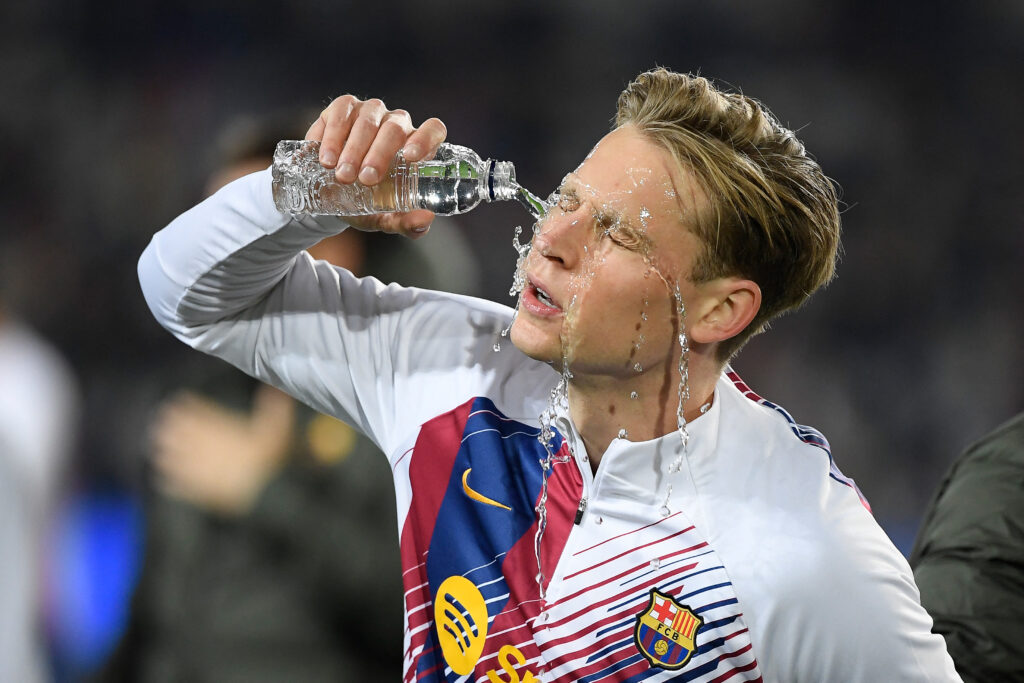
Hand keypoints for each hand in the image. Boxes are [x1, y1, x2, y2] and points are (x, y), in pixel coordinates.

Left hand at [149, 386, 295, 514]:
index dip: (186, 405)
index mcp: (219, 428)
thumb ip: (275, 406)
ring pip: (170, 457)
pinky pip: (174, 485)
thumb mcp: (279, 427)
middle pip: (176, 432)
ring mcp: (196, 469)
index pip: (196, 412)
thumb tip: (277, 387)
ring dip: (163, 452)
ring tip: (158, 449)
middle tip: (160, 422)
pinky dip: (168, 481)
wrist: (262, 493)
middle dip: (168, 427)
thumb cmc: (270, 458)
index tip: (178, 400)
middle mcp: (202, 446)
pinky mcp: (195, 491)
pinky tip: (164, 480)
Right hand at [306, 95, 446, 237]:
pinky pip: (340, 114)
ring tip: (342, 174)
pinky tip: (326, 158)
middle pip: (396, 128)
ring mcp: (371, 112)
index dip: (424, 139)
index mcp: (416, 147)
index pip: (433, 130)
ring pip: (368, 120)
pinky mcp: (344, 108)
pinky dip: (332, 137)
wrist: (332, 195)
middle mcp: (397, 124)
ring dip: (354, 148)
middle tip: (365, 179)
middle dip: (379, 154)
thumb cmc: (368, 201)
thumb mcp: (386, 217)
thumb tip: (424, 219)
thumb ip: (406, 222)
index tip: (410, 157)